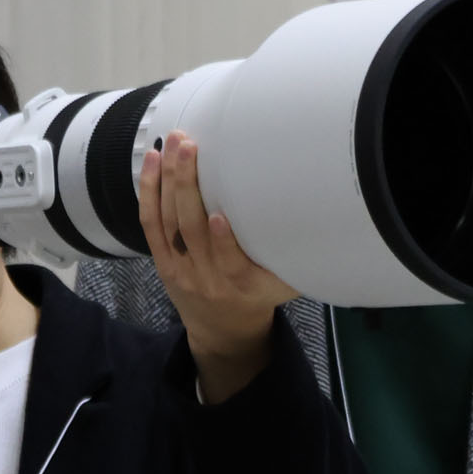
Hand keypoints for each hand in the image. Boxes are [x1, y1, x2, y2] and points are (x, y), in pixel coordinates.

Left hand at [141, 131, 297, 403]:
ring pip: (168, 222)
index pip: (230, 263)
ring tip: (173, 144)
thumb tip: (324, 213)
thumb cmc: (259, 295)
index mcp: (241, 284)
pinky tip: (152, 161)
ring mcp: (179, 268)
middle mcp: (206, 277)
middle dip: (187, 186)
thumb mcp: (284, 282)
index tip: (220, 215)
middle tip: (190, 146)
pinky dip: (149, 191)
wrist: (223, 330)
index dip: (223, 242)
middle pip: (191, 231)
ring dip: (168, 180)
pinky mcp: (161, 260)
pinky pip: (150, 224)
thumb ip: (297, 257)